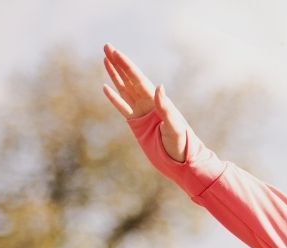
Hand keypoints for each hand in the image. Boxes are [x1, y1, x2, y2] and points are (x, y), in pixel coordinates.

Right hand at [101, 43, 188, 161]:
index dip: (125, 65)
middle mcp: (148, 103)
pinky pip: (122, 107)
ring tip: (105, 60)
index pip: (137, 78)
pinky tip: (106, 87)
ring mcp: (141, 112)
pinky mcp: (136, 124)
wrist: (181, 161)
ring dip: (114, 75)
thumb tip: (159, 86)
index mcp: (156, 101)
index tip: (115, 52)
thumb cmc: (181, 144)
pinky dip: (113, 97)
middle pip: (129, 78)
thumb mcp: (174, 126)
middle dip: (118, 62)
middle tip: (106, 46)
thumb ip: (165, 107)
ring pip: (124, 89)